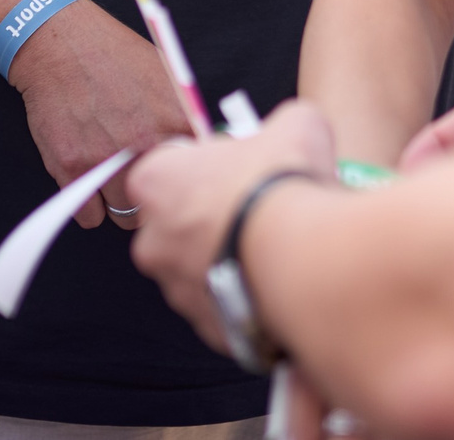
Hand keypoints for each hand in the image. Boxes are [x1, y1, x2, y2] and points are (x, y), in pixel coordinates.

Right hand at [7, 0, 196, 228]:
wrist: (61, 43)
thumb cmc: (113, 54)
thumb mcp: (165, 75)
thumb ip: (184, 118)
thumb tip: (202, 151)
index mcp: (176, 123)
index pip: (193, 178)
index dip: (180, 181)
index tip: (170, 178)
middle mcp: (146, 144)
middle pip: (160, 201)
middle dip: (149, 194)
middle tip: (135, 177)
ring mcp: (108, 159)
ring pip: (124, 215)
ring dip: (118, 202)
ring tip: (110, 177)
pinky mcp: (72, 168)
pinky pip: (89, 217)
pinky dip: (88, 206)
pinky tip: (87, 180)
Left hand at [127, 100, 336, 351]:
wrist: (302, 259)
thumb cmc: (281, 184)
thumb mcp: (294, 124)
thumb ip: (280, 127)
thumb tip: (293, 132)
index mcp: (155, 181)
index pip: (171, 166)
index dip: (210, 165)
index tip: (241, 167)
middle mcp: (152, 241)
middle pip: (181, 223)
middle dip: (216, 219)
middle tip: (262, 209)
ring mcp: (178, 291)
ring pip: (204, 271)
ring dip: (233, 260)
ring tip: (280, 250)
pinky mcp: (209, 329)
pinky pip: (229, 308)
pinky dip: (250, 297)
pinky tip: (284, 282)